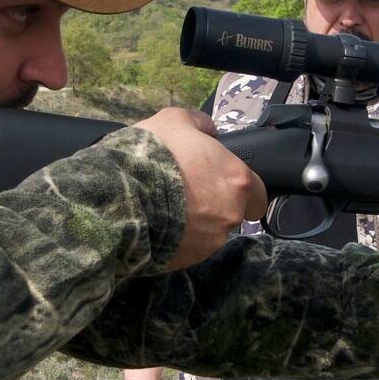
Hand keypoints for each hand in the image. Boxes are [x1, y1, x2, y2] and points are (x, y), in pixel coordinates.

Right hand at [133, 108, 266, 270]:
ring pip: (211, 233)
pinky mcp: (188, 259)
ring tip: (165, 208)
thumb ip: (200, 124)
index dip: (241, 188)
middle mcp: (231, 213)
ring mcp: (211, 240)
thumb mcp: (174, 120)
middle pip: (234, 214)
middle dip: (217, 207)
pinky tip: (156, 224)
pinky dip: (178, 238)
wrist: (120, 194)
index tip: (219, 181)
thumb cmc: (153, 153)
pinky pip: (189, 247)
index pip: (258, 193)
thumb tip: (209, 131)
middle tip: (190, 195)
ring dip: (196, 223)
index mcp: (238, 180)